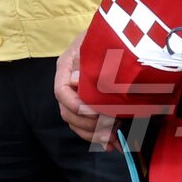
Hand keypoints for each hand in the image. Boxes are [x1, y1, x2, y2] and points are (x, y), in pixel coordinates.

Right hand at [55, 31, 117, 148]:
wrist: (120, 37)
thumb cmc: (107, 37)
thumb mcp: (96, 43)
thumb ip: (88, 61)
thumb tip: (76, 80)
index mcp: (66, 67)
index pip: (61, 92)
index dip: (76, 105)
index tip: (96, 112)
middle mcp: (68, 84)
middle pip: (67, 112)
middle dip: (88, 124)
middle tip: (109, 129)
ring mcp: (77, 96)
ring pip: (76, 122)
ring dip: (93, 134)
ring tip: (113, 140)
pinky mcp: (89, 105)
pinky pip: (86, 126)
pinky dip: (98, 137)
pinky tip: (113, 144)